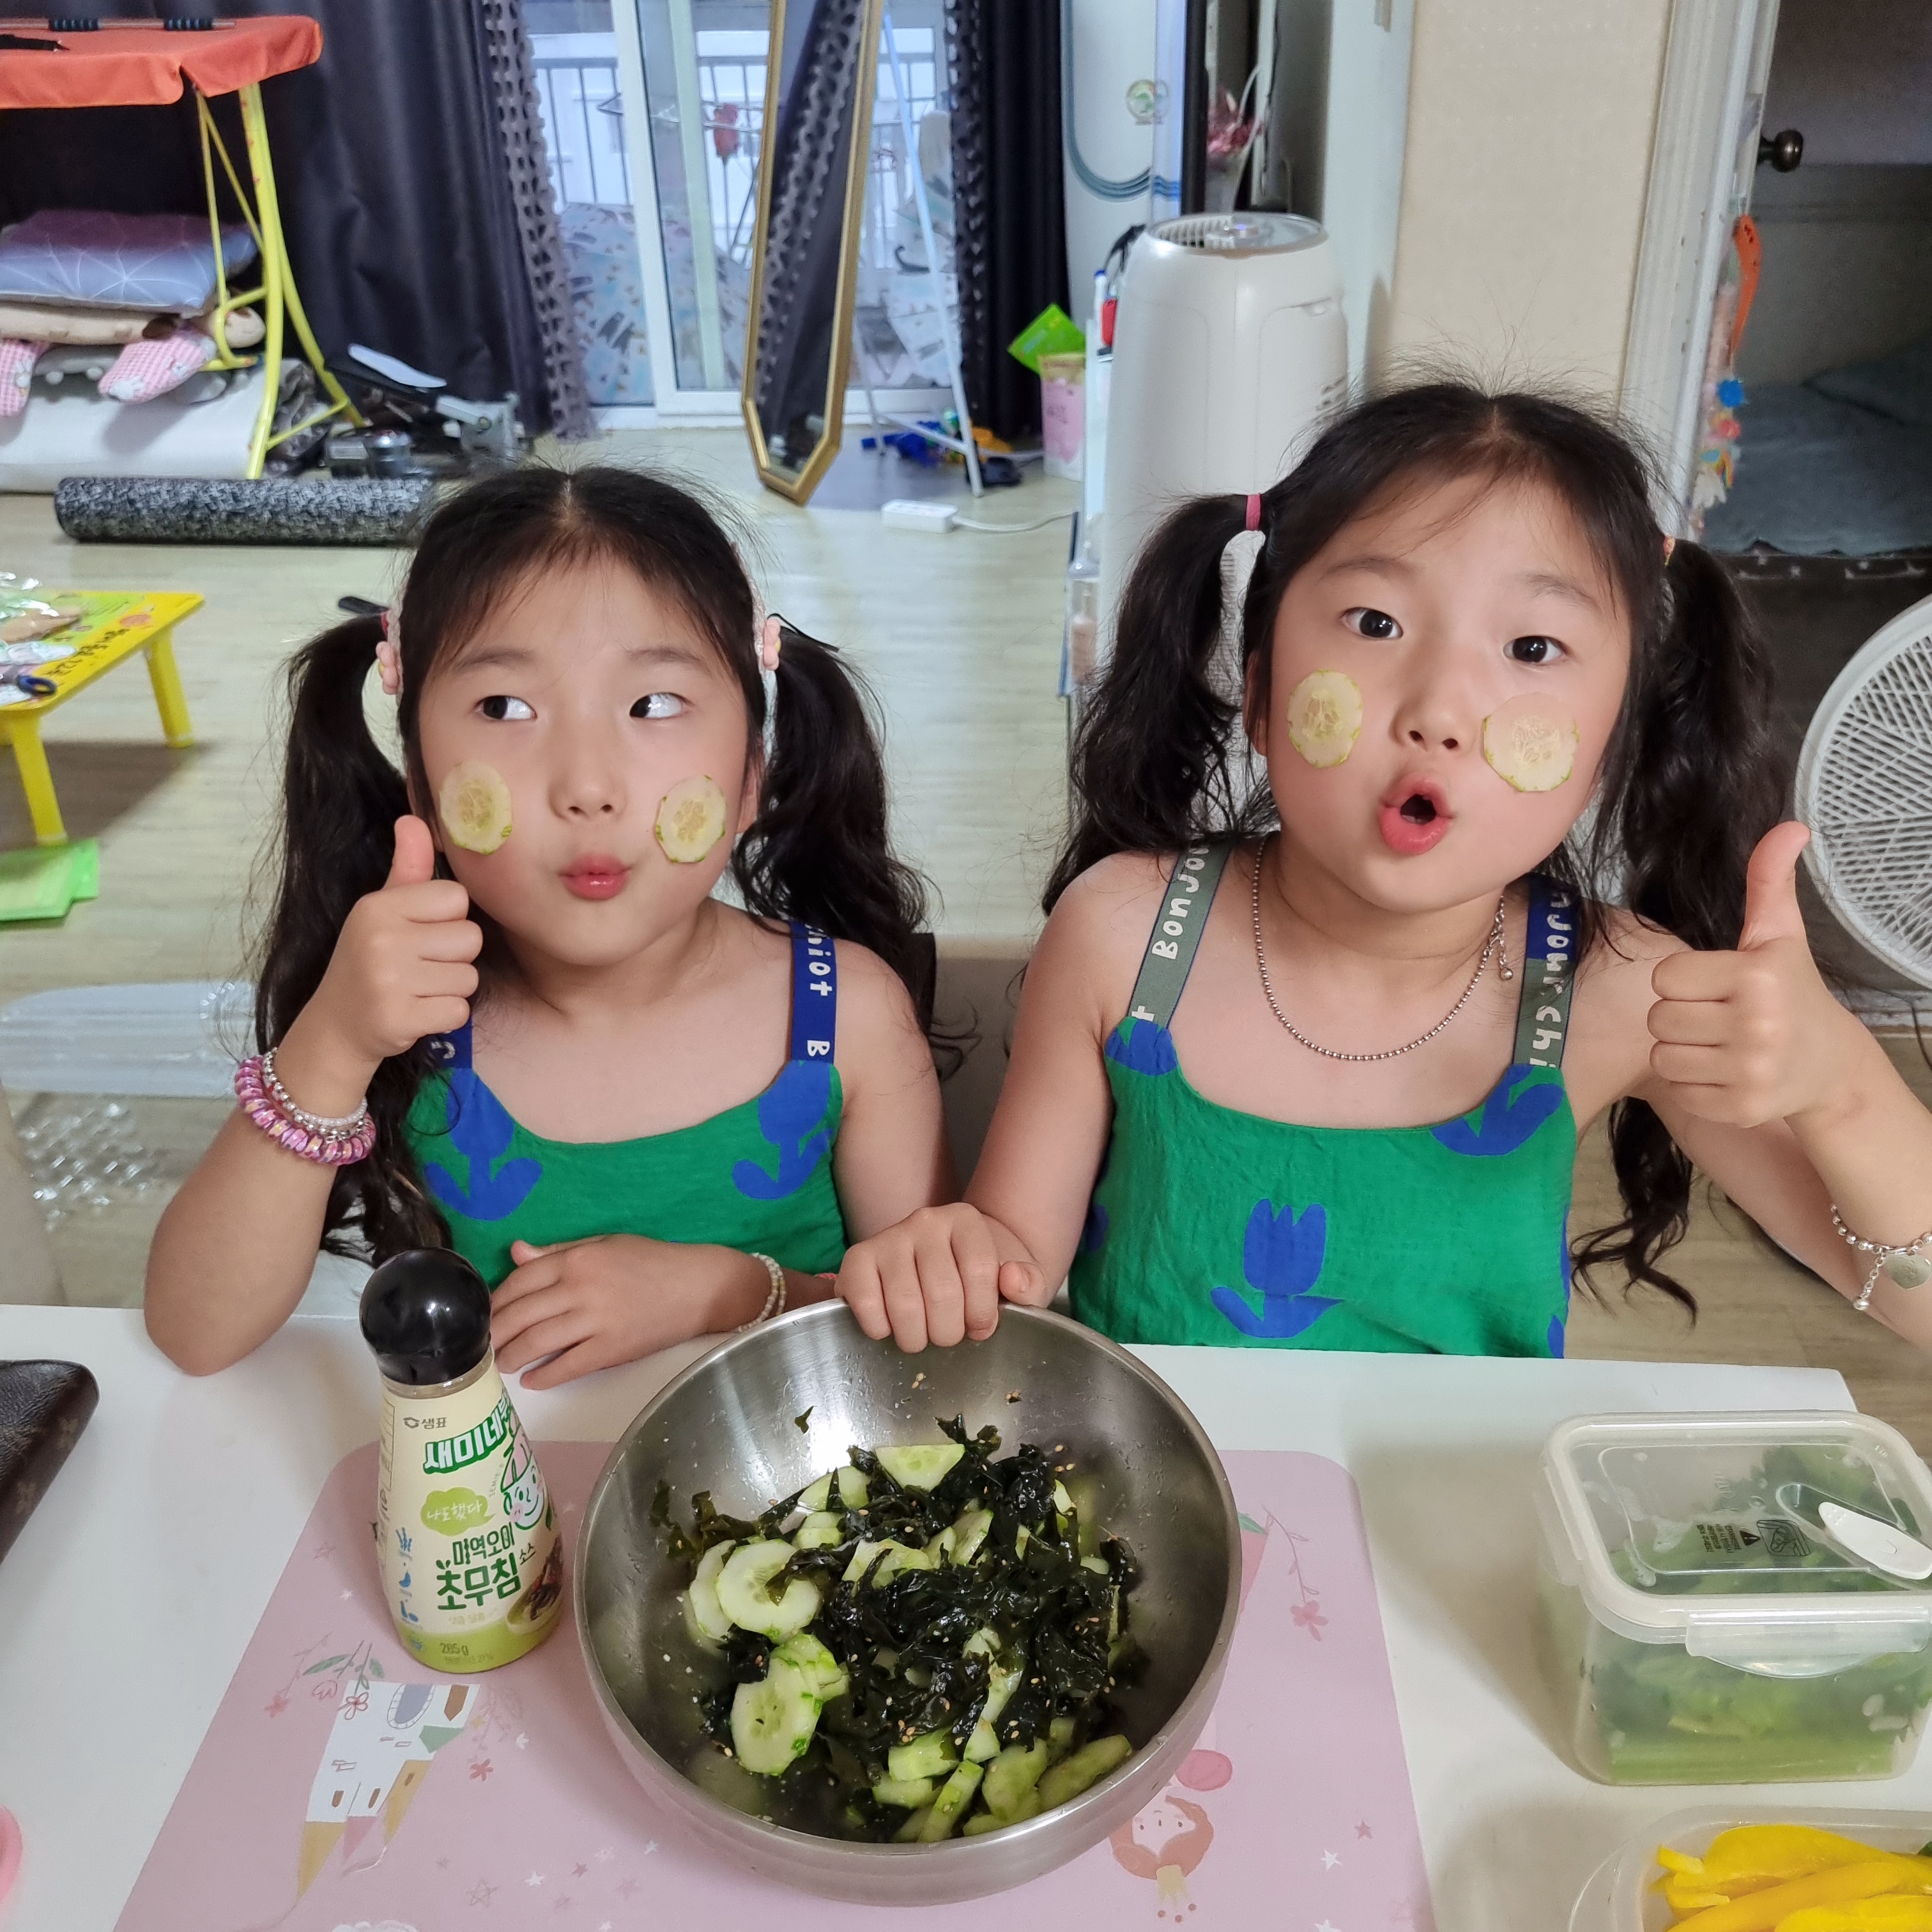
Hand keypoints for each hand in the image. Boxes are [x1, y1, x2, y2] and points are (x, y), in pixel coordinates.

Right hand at [295, 817, 480, 1090]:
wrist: (337, 1026)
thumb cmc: (369, 960)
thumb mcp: (382, 910)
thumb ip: (408, 867)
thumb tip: (414, 818)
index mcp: (379, 906)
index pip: (457, 898)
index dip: (448, 919)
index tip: (421, 934)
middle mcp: (381, 939)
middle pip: (470, 938)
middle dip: (455, 957)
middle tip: (420, 967)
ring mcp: (389, 981)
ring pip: (469, 977)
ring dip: (451, 988)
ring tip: (418, 989)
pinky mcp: (399, 1018)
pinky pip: (459, 1010)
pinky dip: (445, 1016)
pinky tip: (418, 1012)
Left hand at [491, 1234, 764, 1386]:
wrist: (699, 1287)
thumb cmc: (652, 1261)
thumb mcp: (604, 1245)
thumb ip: (559, 1252)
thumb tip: (516, 1252)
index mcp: (578, 1259)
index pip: (521, 1280)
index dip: (497, 1299)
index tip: (484, 1313)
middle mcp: (581, 1288)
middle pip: (523, 1313)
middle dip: (496, 1331)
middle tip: (480, 1345)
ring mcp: (596, 1320)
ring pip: (539, 1341)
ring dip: (513, 1355)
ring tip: (500, 1364)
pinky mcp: (612, 1348)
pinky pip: (569, 1365)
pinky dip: (546, 1375)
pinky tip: (532, 1380)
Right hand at [838, 1204, 1048, 1352]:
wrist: (940, 1272)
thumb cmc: (981, 1282)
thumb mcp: (1018, 1281)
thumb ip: (1029, 1283)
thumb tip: (1013, 1279)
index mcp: (966, 1221)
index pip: (981, 1271)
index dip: (983, 1313)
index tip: (981, 1327)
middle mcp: (925, 1221)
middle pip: (942, 1294)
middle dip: (949, 1333)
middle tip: (949, 1335)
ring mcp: (888, 1238)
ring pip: (904, 1305)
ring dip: (916, 1338)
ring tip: (923, 1335)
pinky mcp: (856, 1259)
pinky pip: (866, 1306)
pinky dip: (880, 1330)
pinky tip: (892, 1326)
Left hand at [1647, 821, 1853, 1128]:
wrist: (1828, 1065)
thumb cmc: (1791, 991)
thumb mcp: (1780, 935)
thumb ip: (1770, 881)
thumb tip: (1790, 826)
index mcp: (1756, 976)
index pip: (1665, 977)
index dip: (1684, 981)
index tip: (1717, 985)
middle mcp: (1755, 1024)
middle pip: (1659, 1017)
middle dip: (1681, 1016)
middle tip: (1719, 1017)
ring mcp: (1749, 1070)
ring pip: (1662, 1056)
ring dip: (1682, 1051)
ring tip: (1720, 1045)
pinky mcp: (1739, 1108)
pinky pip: (1678, 1090)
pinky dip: (1693, 1084)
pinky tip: (1725, 1073)